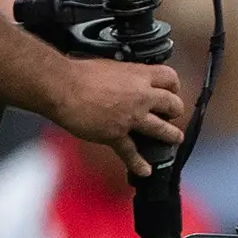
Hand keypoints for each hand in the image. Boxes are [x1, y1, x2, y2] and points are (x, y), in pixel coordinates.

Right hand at [55, 57, 189, 181]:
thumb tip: (126, 80)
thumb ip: (124, 76)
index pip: (169, 78)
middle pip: (172, 104)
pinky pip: (131, 152)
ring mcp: (131, 117)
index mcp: (139, 75)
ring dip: (171, 136)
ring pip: (161, 129)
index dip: (172, 86)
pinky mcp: (116, 134)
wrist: (62, 87)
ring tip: (175, 139)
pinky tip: (145, 171)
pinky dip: (138, 164)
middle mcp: (140, 95)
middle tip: (172, 114)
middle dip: (175, 110)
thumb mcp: (110, 66)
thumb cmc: (80, 73)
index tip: (171, 91)